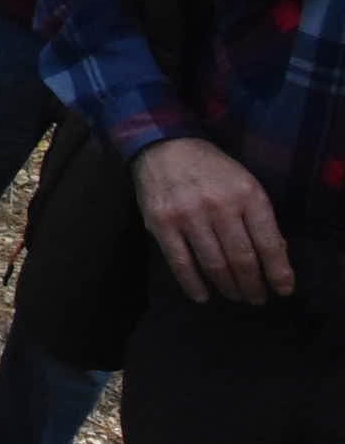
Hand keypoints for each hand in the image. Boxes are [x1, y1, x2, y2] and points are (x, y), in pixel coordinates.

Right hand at [134, 136, 294, 305]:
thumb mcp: (245, 184)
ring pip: (214, 264)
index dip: (278, 272)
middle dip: (253, 285)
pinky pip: (180, 262)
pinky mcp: (161, 223)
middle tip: (257, 298)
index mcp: (247, 195)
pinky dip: (192, 284)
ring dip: (228, 287)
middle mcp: (220, 206)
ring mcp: (188, 215)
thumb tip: (273, 257)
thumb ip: (258, 217)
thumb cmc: (212, 169)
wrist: (165, 146)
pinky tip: (202, 296)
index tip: (283, 290)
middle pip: (242, 259)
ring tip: (235, 296)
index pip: (269, 244)